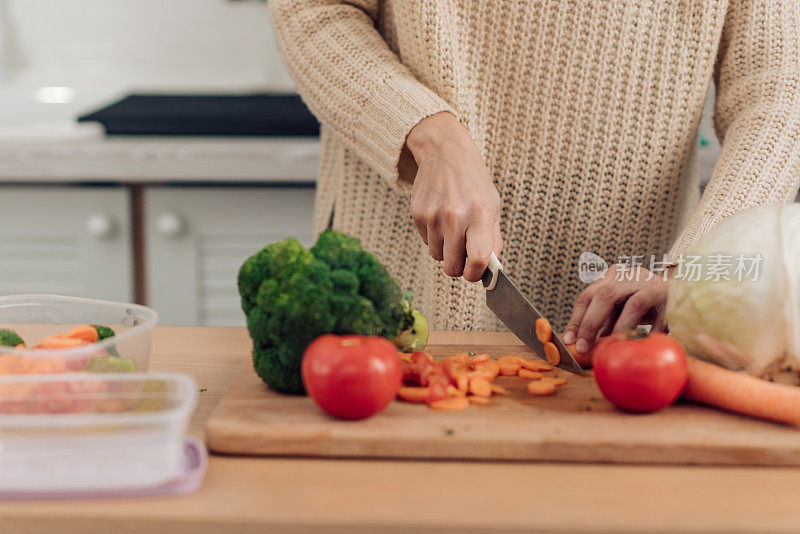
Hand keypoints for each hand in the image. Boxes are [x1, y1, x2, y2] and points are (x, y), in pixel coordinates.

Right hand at [405, 112, 501, 281]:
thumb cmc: (473, 182)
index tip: (475, 273)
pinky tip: (440, 217)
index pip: (478, 259)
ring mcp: (433, 216)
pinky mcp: (417, 214)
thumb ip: (493, 239)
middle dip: (458, 267)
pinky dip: (434, 237)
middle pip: (452, 267)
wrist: (445, 153)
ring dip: (445, 250)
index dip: (475, 274)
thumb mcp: (493, 205)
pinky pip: (426, 242)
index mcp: (480, 214)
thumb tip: (490, 268)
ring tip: (452, 229)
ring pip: (437, 257)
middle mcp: (455, 216)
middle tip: (463, 255)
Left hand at [563, 264, 671, 353]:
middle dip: (590, 323)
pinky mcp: (671, 295)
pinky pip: (659, 317)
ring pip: (632, 305)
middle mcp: (629, 275)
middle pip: (604, 295)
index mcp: (612, 276)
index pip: (588, 295)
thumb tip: (583, 342)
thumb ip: (604, 321)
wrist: (681, 292)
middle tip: (583, 347)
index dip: (576, 319)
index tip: (569, 340)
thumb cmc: (645, 304)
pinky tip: (643, 343)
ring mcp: (651, 282)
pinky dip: (649, 332)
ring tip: (612, 347)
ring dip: (620, 329)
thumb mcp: (620, 310)